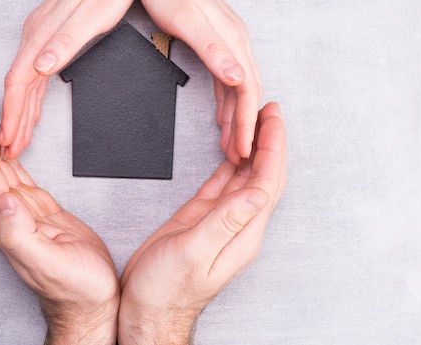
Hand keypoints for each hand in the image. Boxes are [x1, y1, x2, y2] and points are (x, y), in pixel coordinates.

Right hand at [0, 0, 136, 158]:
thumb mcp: (92, 16)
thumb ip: (65, 43)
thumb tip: (41, 67)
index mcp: (42, 36)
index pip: (19, 83)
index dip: (12, 114)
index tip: (7, 139)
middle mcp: (35, 37)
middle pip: (17, 87)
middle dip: (12, 120)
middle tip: (9, 148)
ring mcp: (40, 36)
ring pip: (24, 82)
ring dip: (19, 111)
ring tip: (16, 136)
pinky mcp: (48, 36)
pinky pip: (34, 73)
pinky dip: (30, 95)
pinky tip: (31, 107)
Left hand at [0, 81, 118, 344]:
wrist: (90, 302)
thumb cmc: (74, 288)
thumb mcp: (49, 262)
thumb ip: (21, 233)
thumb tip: (3, 198)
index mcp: (4, 221)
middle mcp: (6, 213)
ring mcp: (20, 210)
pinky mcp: (37, 209)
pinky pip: (15, 171)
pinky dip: (8, 149)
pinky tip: (9, 138)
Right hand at [118, 103, 286, 344]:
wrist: (148, 309)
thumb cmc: (167, 291)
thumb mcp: (194, 253)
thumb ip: (225, 222)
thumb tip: (256, 191)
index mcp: (242, 235)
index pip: (267, 183)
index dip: (273, 148)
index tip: (272, 119)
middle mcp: (237, 227)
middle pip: (263, 176)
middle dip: (270, 142)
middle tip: (270, 111)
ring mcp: (220, 222)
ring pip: (244, 178)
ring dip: (253, 150)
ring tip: (256, 123)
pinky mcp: (201, 220)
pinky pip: (222, 186)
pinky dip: (229, 165)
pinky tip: (232, 152)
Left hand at [137, 0, 262, 163]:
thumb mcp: (189, 21)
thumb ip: (214, 51)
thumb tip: (238, 78)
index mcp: (233, 41)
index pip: (247, 91)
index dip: (247, 123)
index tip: (245, 149)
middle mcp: (236, 43)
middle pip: (247, 94)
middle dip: (245, 128)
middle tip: (240, 157)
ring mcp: (227, 43)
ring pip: (238, 90)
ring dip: (236, 119)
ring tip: (232, 146)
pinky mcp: (216, 43)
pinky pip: (226, 81)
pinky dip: (226, 104)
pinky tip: (222, 117)